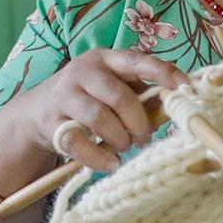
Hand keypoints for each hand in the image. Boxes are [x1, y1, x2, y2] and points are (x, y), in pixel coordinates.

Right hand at [12, 48, 185, 171]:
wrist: (39, 110)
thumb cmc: (91, 97)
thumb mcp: (115, 88)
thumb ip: (142, 95)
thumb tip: (173, 106)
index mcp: (106, 59)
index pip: (137, 60)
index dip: (162, 72)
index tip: (184, 87)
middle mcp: (84, 71)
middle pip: (120, 97)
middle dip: (138, 122)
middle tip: (144, 137)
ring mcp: (65, 95)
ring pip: (100, 118)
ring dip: (120, 138)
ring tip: (125, 146)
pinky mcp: (52, 122)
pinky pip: (78, 143)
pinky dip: (99, 157)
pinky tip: (111, 163)